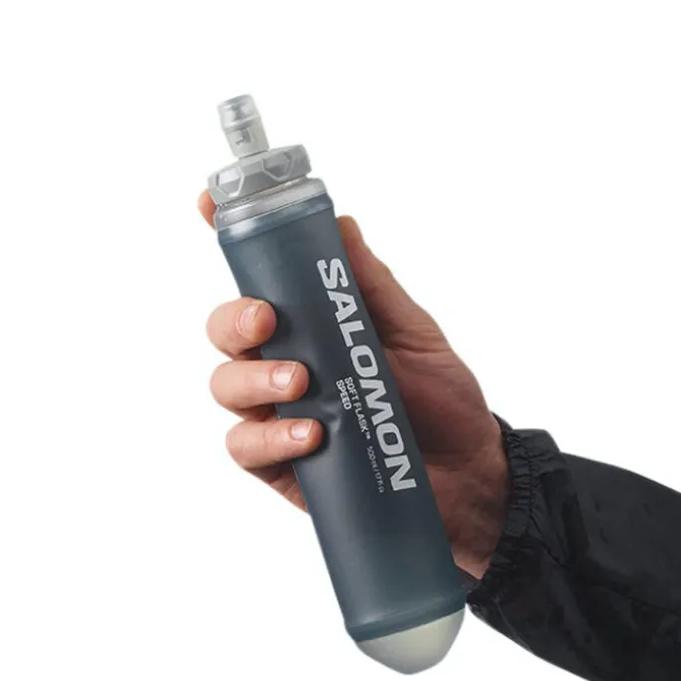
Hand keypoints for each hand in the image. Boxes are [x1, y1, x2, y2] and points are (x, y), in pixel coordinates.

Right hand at [200, 192, 510, 579]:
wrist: (469, 476)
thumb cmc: (443, 402)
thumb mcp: (415, 334)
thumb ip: (373, 288)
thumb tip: (342, 224)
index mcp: (314, 325)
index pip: (259, 278)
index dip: (229, 238)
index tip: (211, 204)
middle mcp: (286, 363)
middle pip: (226, 331)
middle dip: (235, 319)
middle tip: (267, 321)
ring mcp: (279, 415)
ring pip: (226, 387)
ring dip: (254, 379)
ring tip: (300, 384)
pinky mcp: (282, 465)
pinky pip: (246, 447)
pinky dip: (270, 437)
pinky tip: (309, 436)